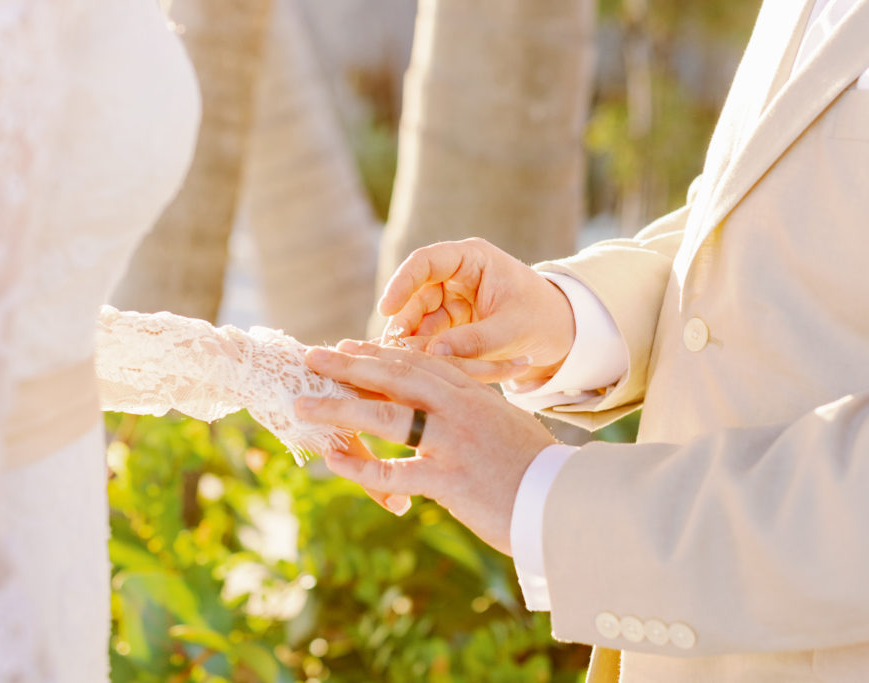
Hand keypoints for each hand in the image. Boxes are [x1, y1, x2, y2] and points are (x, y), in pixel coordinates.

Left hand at [294, 340, 556, 554]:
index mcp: (473, 393)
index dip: (378, 353)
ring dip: (339, 409)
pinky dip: (360, 466)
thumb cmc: (536, 468)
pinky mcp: (449, 479)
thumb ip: (474, 411)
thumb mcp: (505, 425)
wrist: (565, 502)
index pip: (417, 363)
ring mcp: (452, 442)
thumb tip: (449, 408)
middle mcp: (459, 409)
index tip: (348, 346)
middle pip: (394, 377)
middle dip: (348, 366)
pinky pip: (393, 470)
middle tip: (311, 358)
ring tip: (303, 406)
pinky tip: (333, 461)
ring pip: (385, 416)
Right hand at [378, 238, 575, 383]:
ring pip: (418, 319)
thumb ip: (474, 341)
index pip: (426, 262)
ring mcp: (452, 300)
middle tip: (391, 349)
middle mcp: (456, 275)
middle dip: (403, 321)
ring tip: (400, 363)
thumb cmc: (544, 319)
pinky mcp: (452, 324)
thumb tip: (433, 354)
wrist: (563, 334)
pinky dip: (422, 352)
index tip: (386, 308)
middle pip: (416, 294)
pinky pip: (429, 336)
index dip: (402, 282)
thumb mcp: (513, 330)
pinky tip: (412, 368)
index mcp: (473, 259)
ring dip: (409, 340)